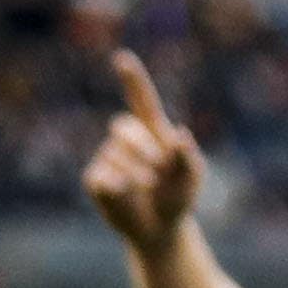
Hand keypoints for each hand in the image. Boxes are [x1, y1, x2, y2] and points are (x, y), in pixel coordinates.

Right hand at [81, 51, 204, 254]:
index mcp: (153, 132)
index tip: (123, 58)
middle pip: (123, 126)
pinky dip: (119, 188)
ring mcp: (108, 157)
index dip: (132, 79)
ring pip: (114, 155)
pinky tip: (128, 196)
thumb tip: (181, 134)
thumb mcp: (191, 179)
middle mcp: (127, 140)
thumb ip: (188, 157)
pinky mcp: (96, 179)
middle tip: (158, 169)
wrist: (161, 229)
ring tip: (149, 187)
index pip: (141, 100)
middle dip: (142, 147)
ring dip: (136, 173)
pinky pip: (102, 177)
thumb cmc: (178, 197)